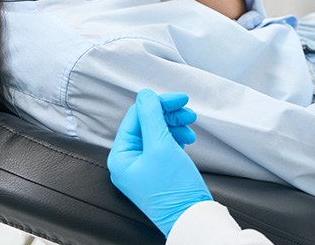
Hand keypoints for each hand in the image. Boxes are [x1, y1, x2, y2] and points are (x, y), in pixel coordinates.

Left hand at [107, 89, 211, 236]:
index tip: (179, 99)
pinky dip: (176, 137)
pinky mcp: (157, 170)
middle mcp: (128, 160)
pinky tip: (187, 139)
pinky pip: (164, 144)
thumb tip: (144, 94)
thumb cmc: (174, 189)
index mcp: (121, 156)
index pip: (136, 116)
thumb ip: (151, 116)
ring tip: (191, 127)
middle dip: (169, 114)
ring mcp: (143, 166)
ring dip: (175, 125)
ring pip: (158, 132)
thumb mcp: (161, 145)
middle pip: (147, 122)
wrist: (193, 219)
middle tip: (188, 112)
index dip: (159, 103)